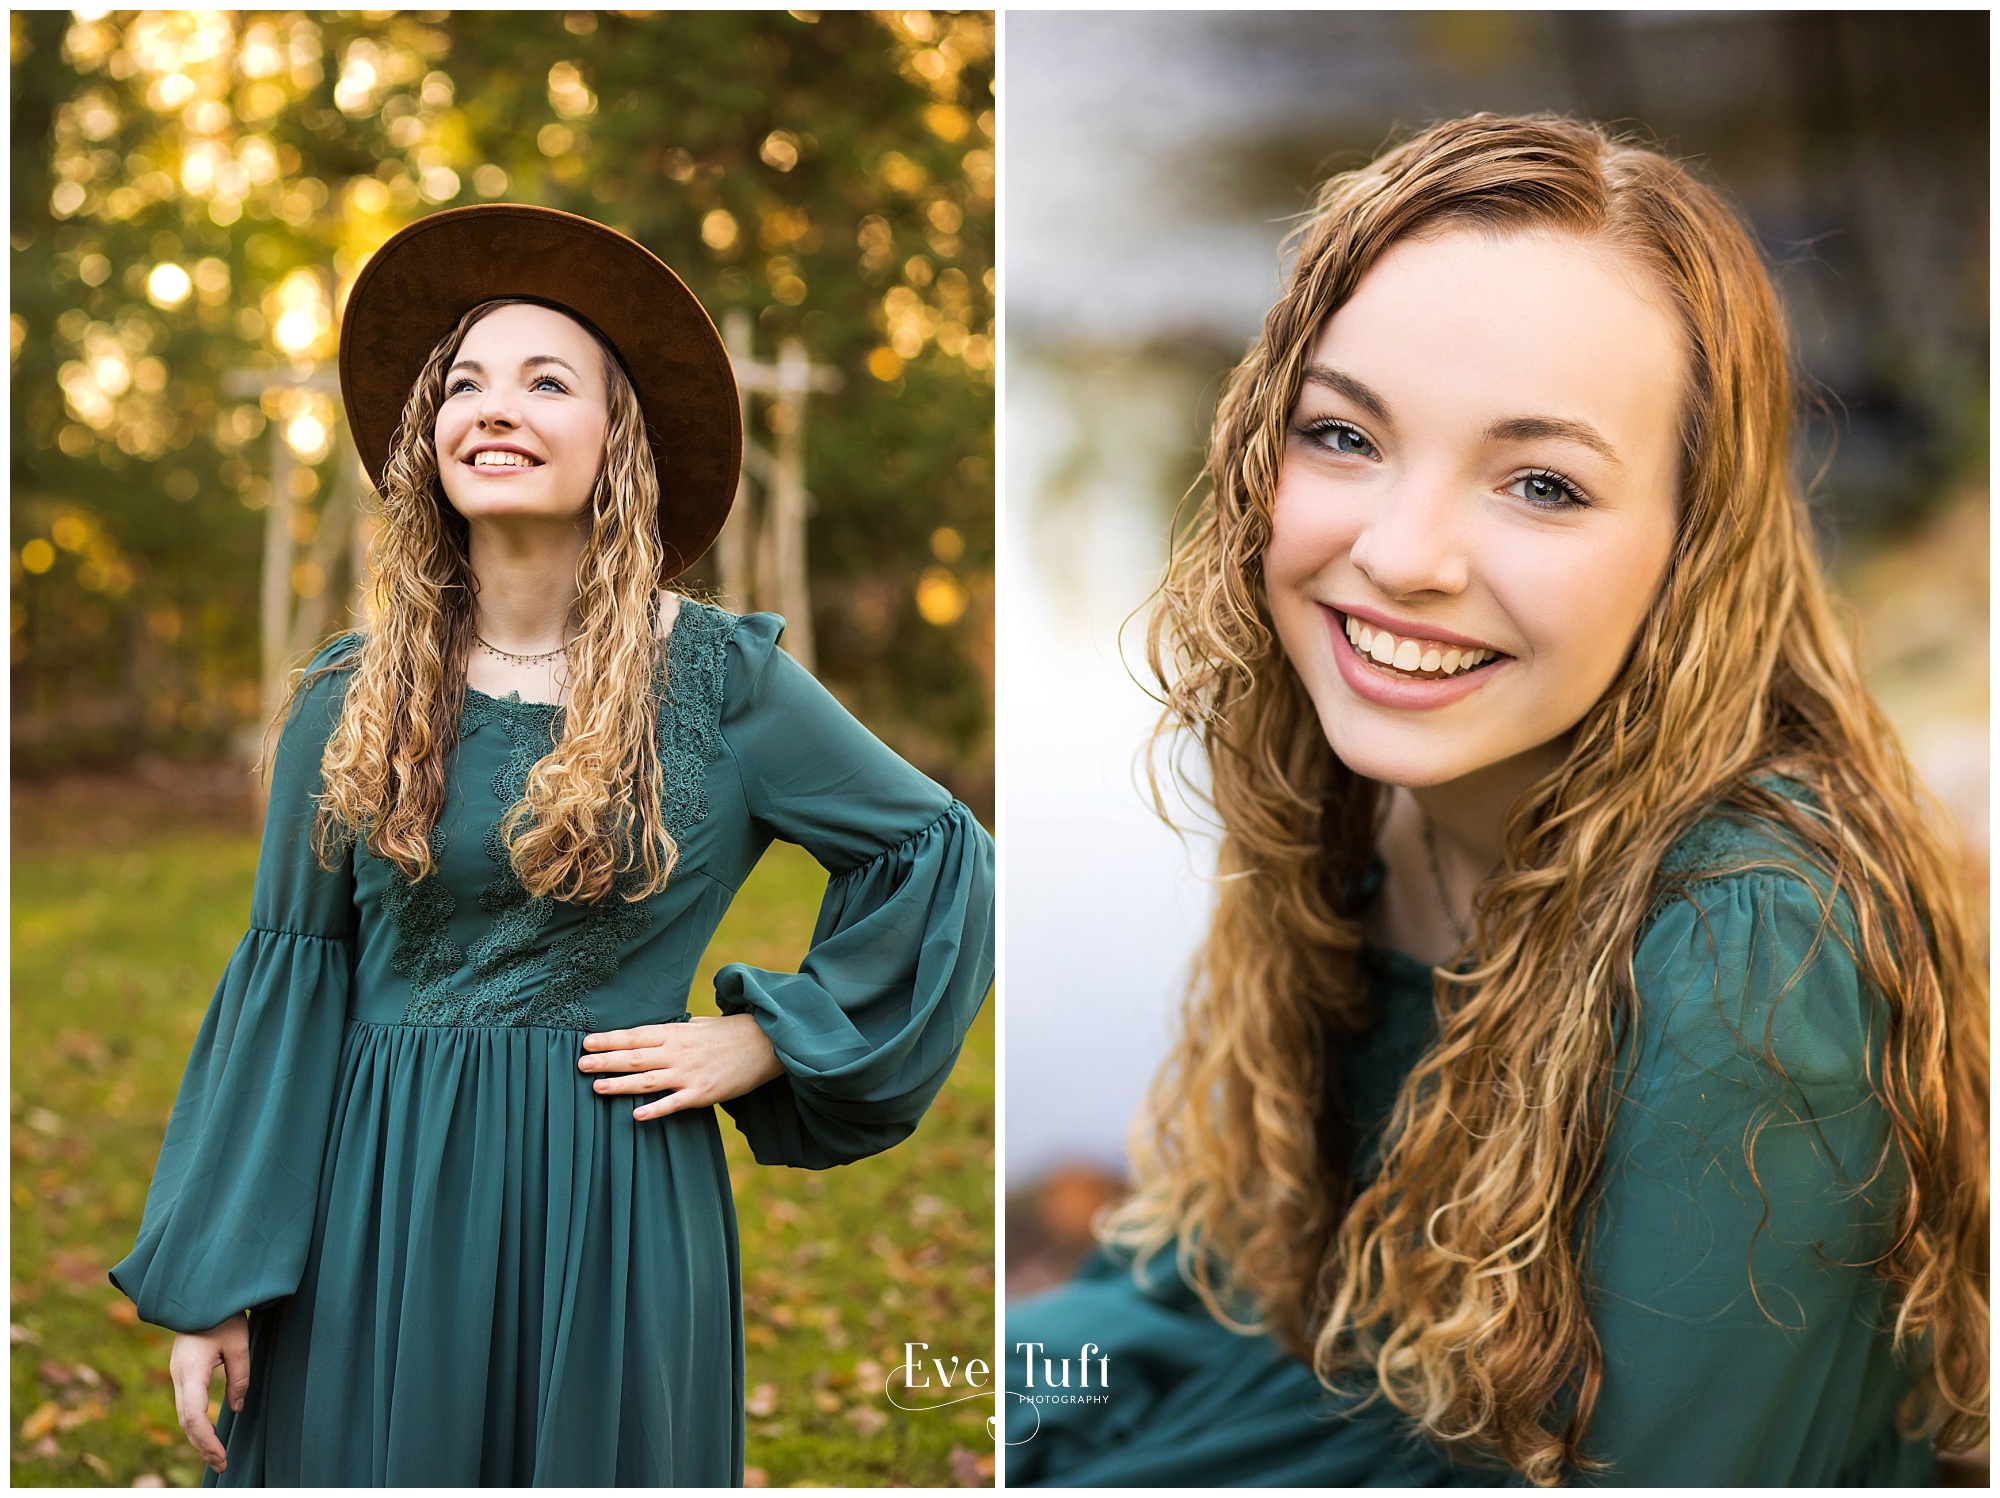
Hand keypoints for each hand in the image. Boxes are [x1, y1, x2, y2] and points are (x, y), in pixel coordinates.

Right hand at [169, 1312, 248, 1473]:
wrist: (200, 1294)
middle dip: (203, 1445)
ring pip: (183, 1415)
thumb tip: (237, 1409)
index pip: (194, 1415)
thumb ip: (239, 1378)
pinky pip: (186, 1404)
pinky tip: (207, 1433)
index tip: (223, 1456)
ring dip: (198, 1437)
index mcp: (190, 1370)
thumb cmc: (222, 1315)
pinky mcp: (182, 1372)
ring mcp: (177, 1374)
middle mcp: (178, 1376)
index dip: (207, 1439)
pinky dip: (195, 1423)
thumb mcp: (238, 1344)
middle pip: (186, 1420)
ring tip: (216, 1456)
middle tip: (222, 1465)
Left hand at [578, 1014, 785, 1120]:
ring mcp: (690, 1073)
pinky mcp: (703, 1093)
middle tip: (579, 1064)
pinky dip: (656, 1109)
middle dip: (605, 1060)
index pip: (635, 1036)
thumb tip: (648, 1036)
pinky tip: (636, 1115)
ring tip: (596, 1087)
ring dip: (620, 1084)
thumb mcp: (698, 1024)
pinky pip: (675, 1103)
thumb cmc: (730, 1033)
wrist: (767, 1044)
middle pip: (635, 1057)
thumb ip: (672, 1031)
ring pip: (648, 1080)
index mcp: (676, 1032)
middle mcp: (678, 1052)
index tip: (586, 1042)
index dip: (610, 1039)